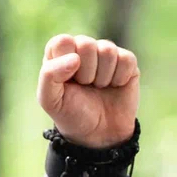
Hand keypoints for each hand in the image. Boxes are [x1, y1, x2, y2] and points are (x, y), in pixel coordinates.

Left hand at [36, 34, 139, 148]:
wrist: (98, 134)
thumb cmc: (71, 113)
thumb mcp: (50, 100)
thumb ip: (49, 75)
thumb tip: (75, 58)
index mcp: (60, 53)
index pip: (63, 41)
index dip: (66, 63)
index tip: (68, 82)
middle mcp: (82, 48)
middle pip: (86, 44)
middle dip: (85, 73)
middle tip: (84, 86)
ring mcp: (106, 53)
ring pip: (107, 50)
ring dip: (102, 77)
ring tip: (98, 88)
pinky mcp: (127, 61)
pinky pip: (126, 59)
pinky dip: (120, 78)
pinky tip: (114, 86)